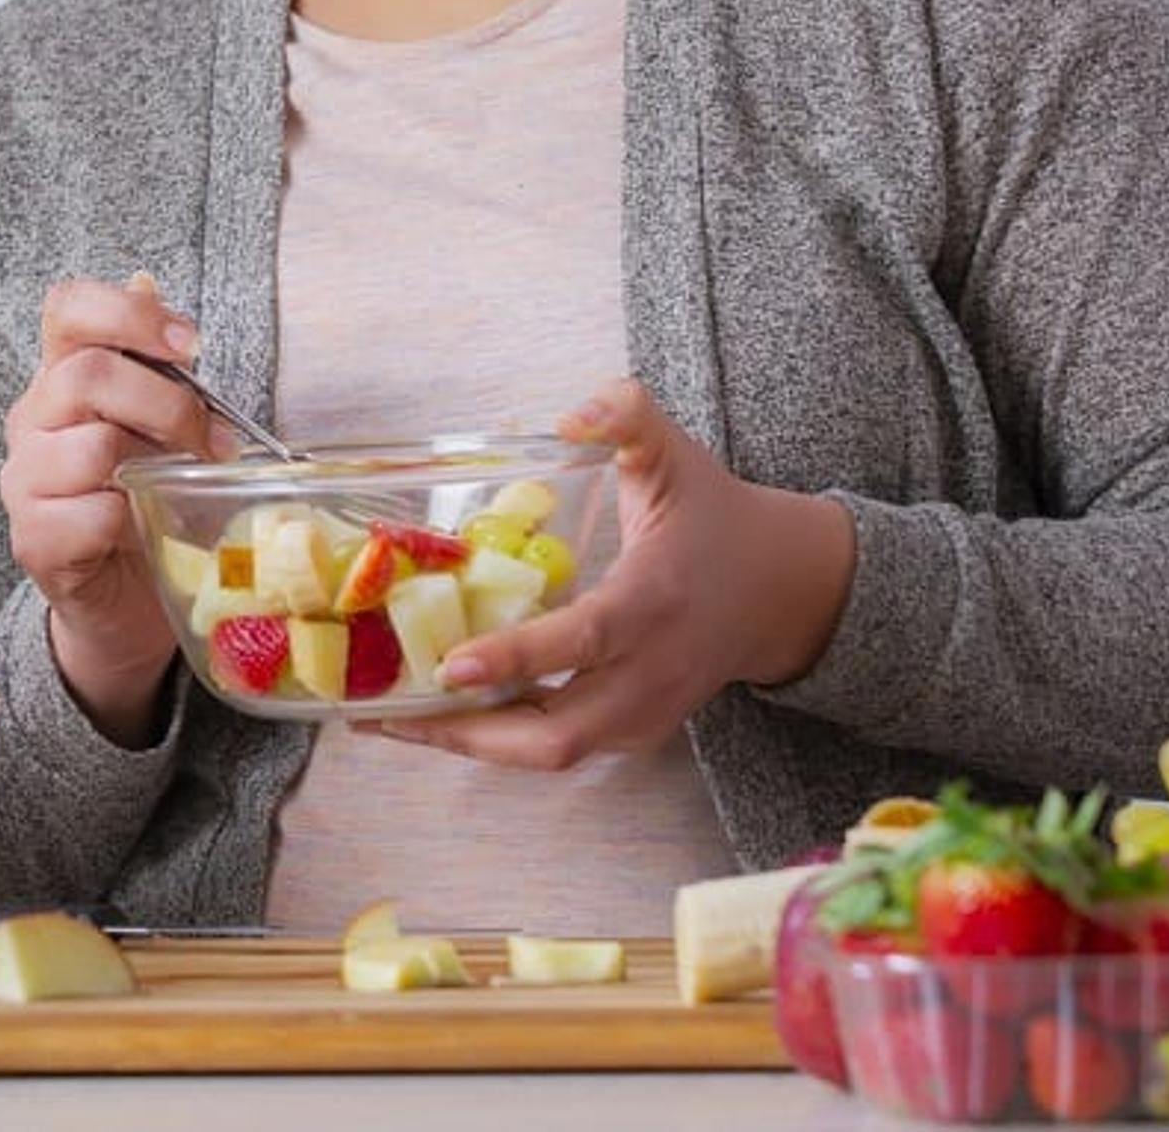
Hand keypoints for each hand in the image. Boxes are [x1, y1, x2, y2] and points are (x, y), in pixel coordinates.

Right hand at [2, 274, 231, 734]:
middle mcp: (32, 420)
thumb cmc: (145, 499)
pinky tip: (144, 529)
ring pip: (92, 448)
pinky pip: (93, 515)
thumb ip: (154, 363)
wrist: (127, 599)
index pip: (66, 308)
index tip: (189, 344)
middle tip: (214, 439)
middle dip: (167, 403)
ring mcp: (24, 480)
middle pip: (86, 375)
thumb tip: (145, 279)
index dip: (127, 312)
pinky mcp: (33, 540)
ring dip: (156, 467)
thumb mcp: (159, 425)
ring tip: (184, 487)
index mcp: (62, 376)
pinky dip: (133, 522)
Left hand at [375, 378, 854, 771]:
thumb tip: (569, 416)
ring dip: (473, 743)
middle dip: (468, 734)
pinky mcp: (636, 731)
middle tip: (386, 713)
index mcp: (654, 600)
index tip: (450, 665)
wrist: (782, 590)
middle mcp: (651, 672)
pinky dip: (502, 740)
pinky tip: (442, 715)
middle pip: (559, 735)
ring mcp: (646, 712)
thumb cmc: (715, 516)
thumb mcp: (674, 453)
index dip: (516, 658)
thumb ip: (626, 415)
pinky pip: (563, 747)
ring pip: (554, 753)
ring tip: (392, 719)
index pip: (583, 641)